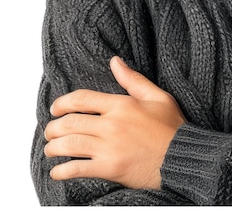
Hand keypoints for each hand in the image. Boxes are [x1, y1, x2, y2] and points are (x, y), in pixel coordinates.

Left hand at [44, 56, 185, 188]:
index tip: (56, 108)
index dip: (62, 103)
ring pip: (69, 144)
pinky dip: (61, 170)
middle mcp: (112, 125)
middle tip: (50, 131)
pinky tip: (57, 171)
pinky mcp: (109, 168)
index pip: (82, 99)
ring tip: (51, 149)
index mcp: (122, 105)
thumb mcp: (157, 96)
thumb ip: (133, 79)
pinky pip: (77, 168)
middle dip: (53, 127)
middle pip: (70, 122)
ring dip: (53, 147)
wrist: (181, 156)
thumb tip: (115, 61)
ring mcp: (109, 147)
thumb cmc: (171, 127)